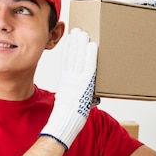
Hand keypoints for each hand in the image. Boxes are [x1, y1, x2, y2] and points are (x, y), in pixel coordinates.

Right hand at [40, 28, 97, 149]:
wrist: (63, 125)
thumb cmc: (66, 118)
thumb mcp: (66, 102)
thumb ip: (71, 94)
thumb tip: (74, 93)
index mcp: (65, 83)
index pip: (67, 61)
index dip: (69, 49)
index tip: (70, 38)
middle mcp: (70, 80)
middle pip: (73, 57)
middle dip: (75, 43)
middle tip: (78, 30)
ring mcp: (77, 81)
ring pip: (79, 59)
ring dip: (82, 45)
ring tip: (84, 33)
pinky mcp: (85, 84)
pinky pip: (89, 67)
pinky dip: (90, 56)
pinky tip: (92, 46)